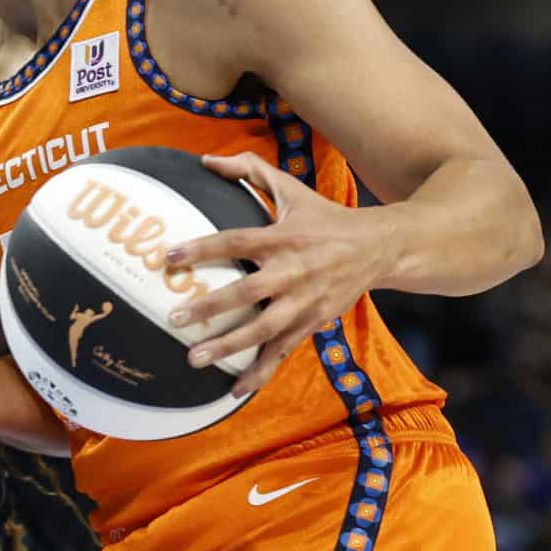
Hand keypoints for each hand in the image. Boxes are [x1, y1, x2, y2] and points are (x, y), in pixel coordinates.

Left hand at [162, 153, 396, 398]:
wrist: (380, 249)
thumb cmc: (326, 218)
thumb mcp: (292, 190)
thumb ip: (250, 171)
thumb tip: (206, 160)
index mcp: (285, 238)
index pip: (238, 242)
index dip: (204, 249)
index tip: (170, 258)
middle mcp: (294, 271)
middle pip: (248, 291)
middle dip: (212, 307)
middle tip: (175, 317)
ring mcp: (305, 302)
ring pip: (264, 329)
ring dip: (229, 345)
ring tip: (195, 357)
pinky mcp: (314, 323)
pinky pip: (283, 350)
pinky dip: (261, 371)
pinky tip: (235, 390)